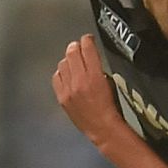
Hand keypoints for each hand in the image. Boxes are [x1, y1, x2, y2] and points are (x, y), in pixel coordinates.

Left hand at [52, 34, 128, 148]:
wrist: (102, 128)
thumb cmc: (110, 107)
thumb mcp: (110, 83)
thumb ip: (98, 68)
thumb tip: (90, 57)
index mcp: (95, 76)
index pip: (87, 48)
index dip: (87, 40)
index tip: (88, 39)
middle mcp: (80, 81)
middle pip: (72, 52)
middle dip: (76, 46)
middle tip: (79, 46)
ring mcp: (68, 89)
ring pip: (62, 63)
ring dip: (68, 59)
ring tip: (74, 62)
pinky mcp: (62, 97)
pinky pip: (56, 77)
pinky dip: (61, 73)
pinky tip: (67, 75)